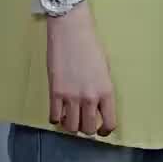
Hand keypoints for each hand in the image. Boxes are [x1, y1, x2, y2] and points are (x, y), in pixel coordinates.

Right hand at [46, 6, 116, 136]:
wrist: (71, 31)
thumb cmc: (91, 45)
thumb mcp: (105, 69)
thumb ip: (102, 90)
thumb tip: (98, 106)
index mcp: (106, 91)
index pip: (109, 123)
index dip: (105, 130)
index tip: (101, 130)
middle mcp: (90, 98)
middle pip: (88, 129)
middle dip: (86, 129)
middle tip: (83, 122)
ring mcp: (71, 96)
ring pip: (71, 127)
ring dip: (71, 126)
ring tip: (70, 118)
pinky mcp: (55, 92)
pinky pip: (54, 117)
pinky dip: (56, 118)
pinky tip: (58, 112)